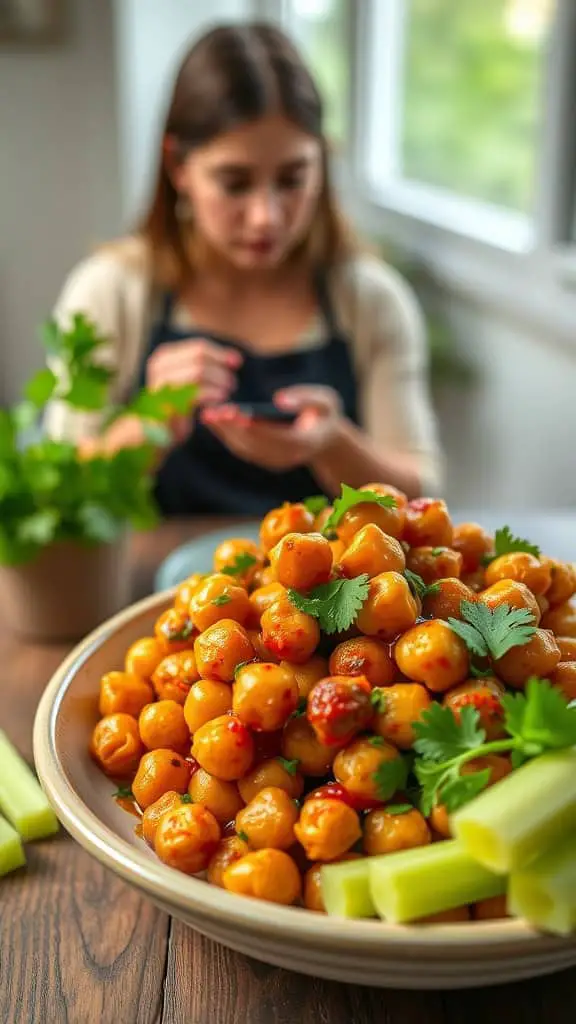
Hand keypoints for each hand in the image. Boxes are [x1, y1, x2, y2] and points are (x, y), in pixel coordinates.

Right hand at [146, 339, 241, 406]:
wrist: (153, 432)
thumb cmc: (175, 406)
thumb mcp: (185, 379)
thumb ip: (204, 366)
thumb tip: (236, 358)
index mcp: (164, 357)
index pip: (198, 347)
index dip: (221, 354)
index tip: (237, 362)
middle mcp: (160, 367)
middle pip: (200, 357)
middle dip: (220, 369)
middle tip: (231, 384)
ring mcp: (162, 383)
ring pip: (198, 372)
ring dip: (217, 382)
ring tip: (225, 393)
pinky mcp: (168, 402)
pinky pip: (197, 392)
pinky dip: (213, 395)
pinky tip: (218, 401)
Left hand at [200, 385, 342, 471]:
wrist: (325, 437)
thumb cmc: (324, 414)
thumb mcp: (326, 401)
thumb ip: (306, 398)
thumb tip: (278, 399)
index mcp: (303, 443)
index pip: (275, 436)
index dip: (254, 426)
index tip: (236, 414)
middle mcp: (286, 457)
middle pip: (254, 444)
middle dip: (232, 428)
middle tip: (214, 412)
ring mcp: (274, 461)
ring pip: (244, 448)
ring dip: (224, 432)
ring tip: (209, 414)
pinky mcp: (263, 458)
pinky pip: (242, 448)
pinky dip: (226, 435)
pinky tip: (214, 420)